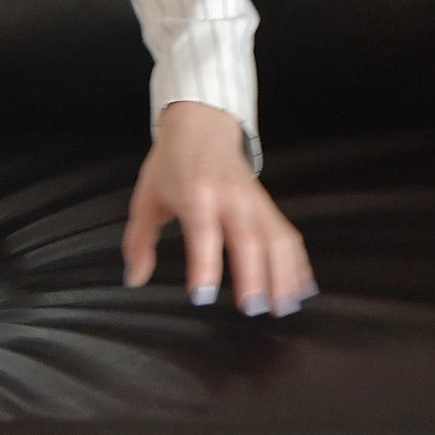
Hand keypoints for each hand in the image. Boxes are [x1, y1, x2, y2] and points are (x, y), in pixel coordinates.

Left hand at [121, 101, 316, 316]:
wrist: (201, 126)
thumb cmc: (171, 164)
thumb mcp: (146, 198)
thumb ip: (138, 242)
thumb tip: (134, 278)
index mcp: (195, 194)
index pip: (202, 232)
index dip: (204, 264)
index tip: (202, 294)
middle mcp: (229, 197)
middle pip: (248, 238)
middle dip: (254, 275)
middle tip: (251, 308)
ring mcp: (254, 201)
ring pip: (276, 238)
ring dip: (284, 274)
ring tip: (283, 306)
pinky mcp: (268, 205)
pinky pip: (287, 235)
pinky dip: (297, 262)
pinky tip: (300, 288)